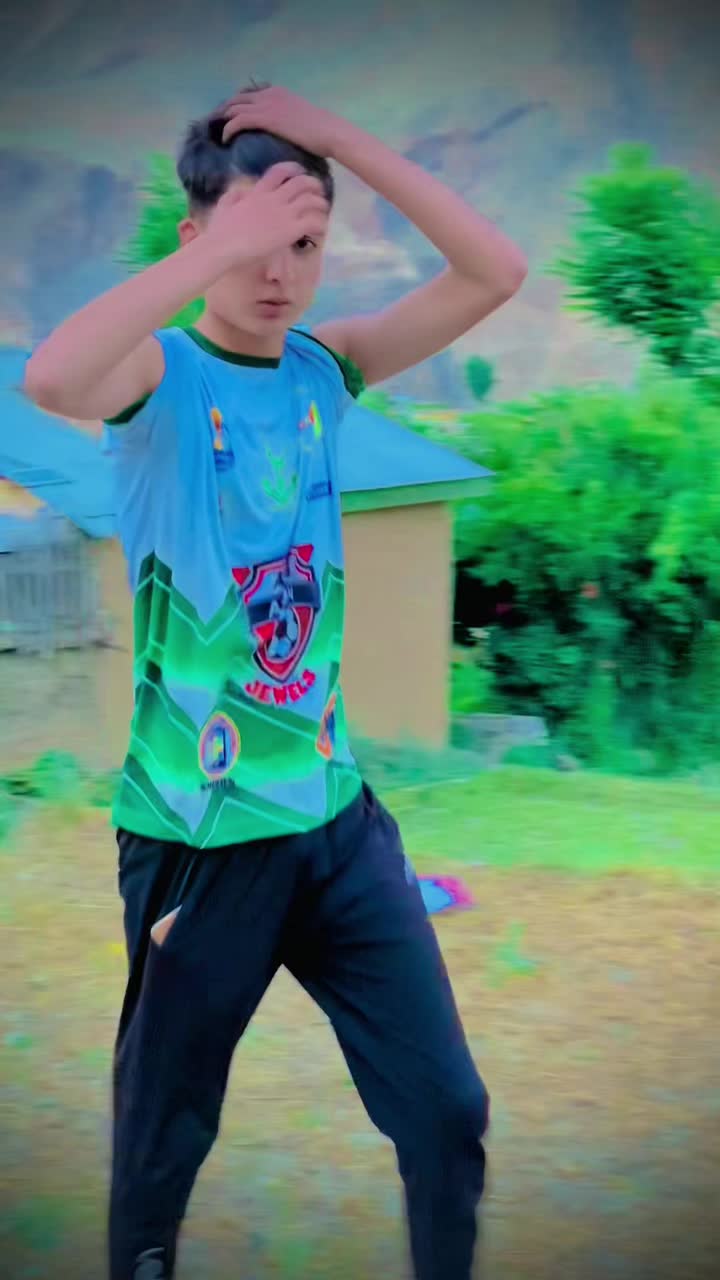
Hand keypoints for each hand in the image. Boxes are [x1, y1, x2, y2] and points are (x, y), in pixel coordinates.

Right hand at [205, 161, 329, 265]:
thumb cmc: (219, 230)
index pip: (280, 171)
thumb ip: (235, 195)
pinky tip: (320, 230)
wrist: (222, 246)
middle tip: (319, 193)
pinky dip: (320, 224)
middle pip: (302, 182)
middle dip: (314, 185)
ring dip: (321, 204)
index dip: (295, 169)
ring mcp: (283, 214)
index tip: (301, 173)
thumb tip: (242, 192)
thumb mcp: (224, 205)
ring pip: (311, 200)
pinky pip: (313, 222)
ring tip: (323, 211)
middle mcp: (274, 199)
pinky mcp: (289, 231)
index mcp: (259, 192)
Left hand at [219, 84, 342, 156]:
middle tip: (216, 126)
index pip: (248, 93)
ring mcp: (266, 104)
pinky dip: (228, 129)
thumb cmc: (320, 131)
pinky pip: (238, 120)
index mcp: (277, 91)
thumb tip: (281, 132)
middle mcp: (269, 93)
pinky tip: (225, 139)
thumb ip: (286, 119)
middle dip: (224, 110)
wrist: (328, 132)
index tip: (229, 116)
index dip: (235, 104)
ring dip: (222, 120)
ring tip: (216, 134)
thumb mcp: (299, 118)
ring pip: (234, 107)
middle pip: (236, 98)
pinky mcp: (265, 117)